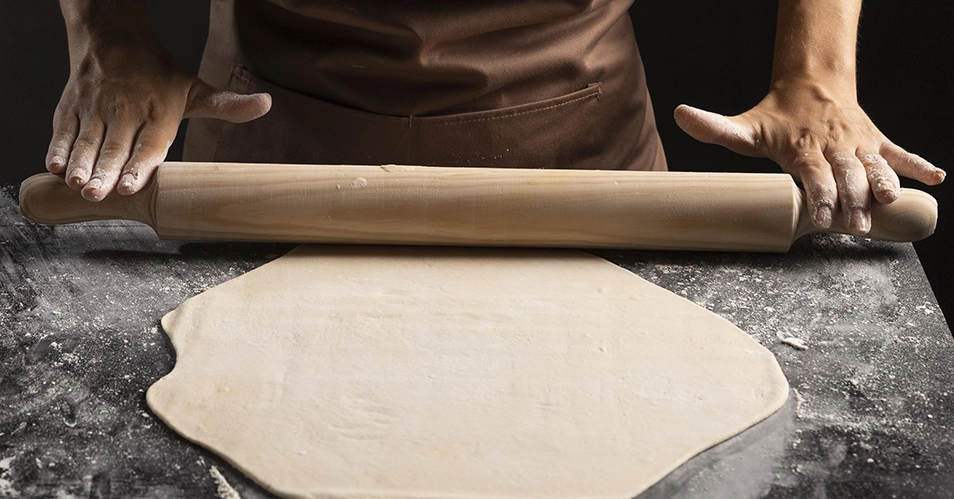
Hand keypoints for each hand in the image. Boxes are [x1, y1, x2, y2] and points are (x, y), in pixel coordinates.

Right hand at [46, 33, 270, 201]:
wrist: (112, 38)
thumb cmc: (158, 74)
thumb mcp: (194, 89)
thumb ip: (227, 106)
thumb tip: (266, 104)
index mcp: (158, 112)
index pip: (149, 144)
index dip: (139, 165)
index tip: (132, 186)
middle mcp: (125, 111)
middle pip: (115, 147)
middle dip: (106, 172)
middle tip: (98, 194)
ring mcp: (95, 110)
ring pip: (87, 141)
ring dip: (81, 164)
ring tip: (79, 186)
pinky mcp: (71, 108)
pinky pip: (63, 131)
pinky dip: (58, 149)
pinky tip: (56, 169)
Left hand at [673, 79, 944, 234]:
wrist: (811, 85)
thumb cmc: (776, 117)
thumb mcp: (745, 126)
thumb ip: (715, 127)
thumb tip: (681, 114)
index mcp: (804, 149)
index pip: (814, 176)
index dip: (818, 196)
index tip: (820, 219)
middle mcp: (835, 147)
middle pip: (848, 177)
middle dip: (852, 202)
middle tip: (855, 227)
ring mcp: (859, 144)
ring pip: (876, 167)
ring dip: (883, 187)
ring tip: (889, 205)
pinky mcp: (876, 140)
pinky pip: (899, 153)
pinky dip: (917, 166)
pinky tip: (935, 179)